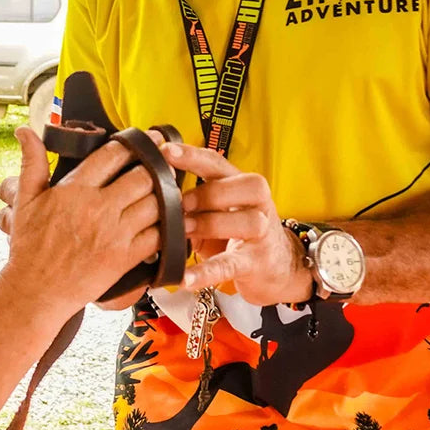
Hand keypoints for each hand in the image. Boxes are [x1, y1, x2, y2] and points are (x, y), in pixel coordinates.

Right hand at [0, 127, 164, 319]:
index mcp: (75, 189)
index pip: (113, 155)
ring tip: (171, 187)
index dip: (136, 142)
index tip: (149, 137)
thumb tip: (24, 130)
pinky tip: (172, 220)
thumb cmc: (30, 247)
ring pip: (156, 203)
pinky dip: (169, 226)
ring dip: (167, 193)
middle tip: (166, 160)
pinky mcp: (126, 257)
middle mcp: (99, 208)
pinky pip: (158, 235)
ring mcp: (115, 234)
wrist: (37, 289)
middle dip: (157, 165)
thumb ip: (31, 162)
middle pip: (143, 176)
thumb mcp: (24, 200)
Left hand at [160, 143, 315, 306]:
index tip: (164, 152)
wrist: (277, 266)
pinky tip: (185, 277)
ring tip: (184, 233)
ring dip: (207, 225)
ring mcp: (261, 232)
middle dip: (198, 196)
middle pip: (227, 188)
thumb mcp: (216, 211)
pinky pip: (230, 264)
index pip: (215, 162)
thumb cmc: (238, 233)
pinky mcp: (256, 262)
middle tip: (177, 206)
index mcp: (240, 183)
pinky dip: (205, 271)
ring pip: (240, 221)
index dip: (190, 156)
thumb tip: (152, 197)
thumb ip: (192, 201)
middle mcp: (255, 202)